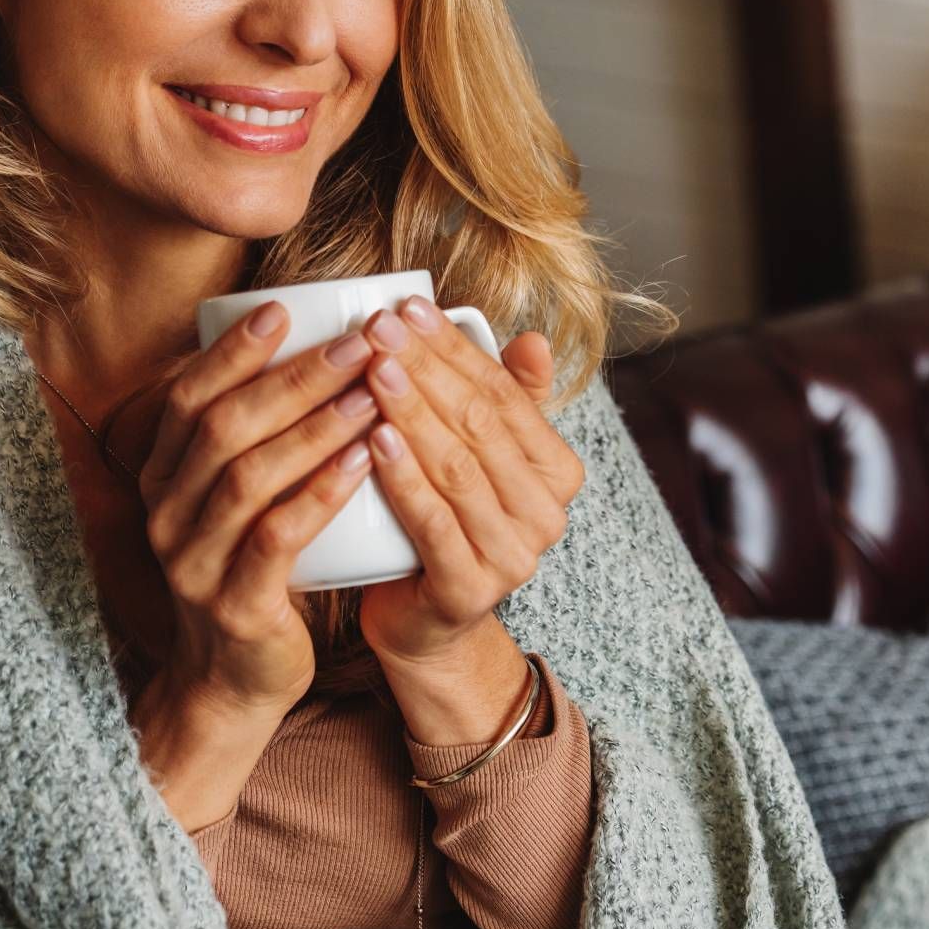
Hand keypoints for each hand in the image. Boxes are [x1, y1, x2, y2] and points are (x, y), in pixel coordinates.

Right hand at [136, 301, 382, 717]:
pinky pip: (276, 537)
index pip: (187, 397)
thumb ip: (252, 437)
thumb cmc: (252, 569)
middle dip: (292, 378)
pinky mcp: (233, 604)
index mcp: (163, 476)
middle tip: (356, 343)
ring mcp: (193, 560)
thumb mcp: (235, 499)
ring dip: (314, 427)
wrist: (234, 680)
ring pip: (248, 476)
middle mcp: (166, 512)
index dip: (232, 350)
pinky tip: (363, 460)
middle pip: (223, 427)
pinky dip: (321, 492)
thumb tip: (303, 348)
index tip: (283, 309)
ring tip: (370, 392)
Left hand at [353, 298, 584, 675]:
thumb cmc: (443, 518)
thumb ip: (504, 399)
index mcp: (556, 471)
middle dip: (425, 369)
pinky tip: (374, 439)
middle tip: (378, 329)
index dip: (453, 347)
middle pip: (479, 424)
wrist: (422, 621)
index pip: (503, 393)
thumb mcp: (475, 455)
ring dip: (412, 413)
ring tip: (372, 370)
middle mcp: (546, 514)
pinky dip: (404, 478)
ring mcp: (513, 556)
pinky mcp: (470, 590)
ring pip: (458, 468)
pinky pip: (434, 523)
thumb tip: (532, 337)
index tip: (406, 307)